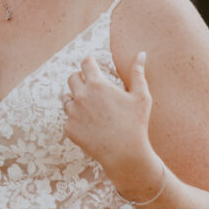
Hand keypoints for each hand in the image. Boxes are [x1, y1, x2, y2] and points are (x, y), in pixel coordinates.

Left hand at [64, 52, 154, 178]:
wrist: (125, 154)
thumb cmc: (136, 124)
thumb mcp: (141, 96)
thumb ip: (138, 73)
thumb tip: (141, 53)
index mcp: (97, 84)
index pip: (85, 63)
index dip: (89, 62)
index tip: (92, 63)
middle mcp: (81, 96)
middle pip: (72, 78)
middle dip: (81, 79)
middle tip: (91, 86)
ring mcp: (72, 113)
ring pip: (67, 99)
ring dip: (76, 100)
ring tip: (91, 108)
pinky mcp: (69, 128)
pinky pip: (68, 119)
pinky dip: (76, 120)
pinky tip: (90, 126)